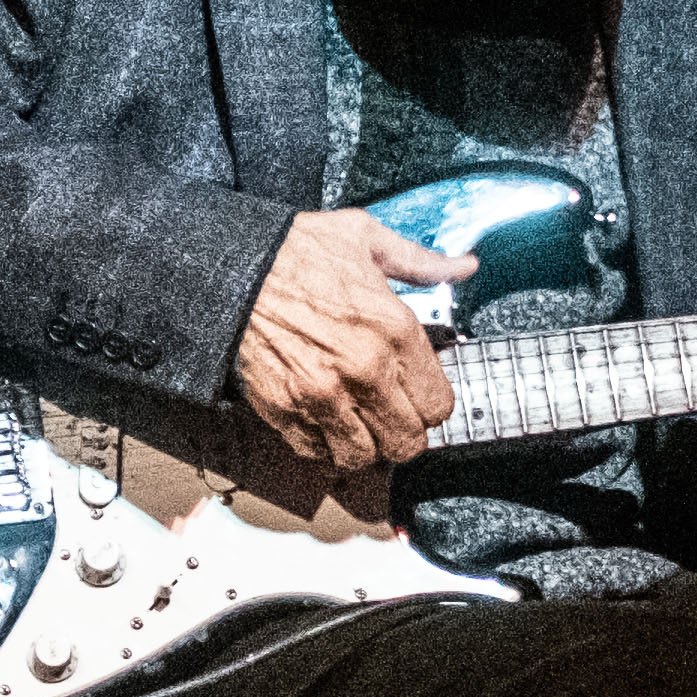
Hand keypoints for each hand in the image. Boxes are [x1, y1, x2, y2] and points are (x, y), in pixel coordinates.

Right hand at [232, 207, 470, 479]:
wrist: (232, 263)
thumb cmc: (296, 249)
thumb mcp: (368, 239)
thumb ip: (422, 262)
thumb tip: (464, 266)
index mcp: (395, 331)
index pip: (438, 406)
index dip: (431, 404)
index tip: (418, 395)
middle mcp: (364, 370)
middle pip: (408, 442)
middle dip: (404, 432)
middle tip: (392, 415)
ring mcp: (322, 394)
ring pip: (363, 457)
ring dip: (364, 444)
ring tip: (358, 423)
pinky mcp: (283, 407)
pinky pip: (315, 451)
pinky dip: (321, 443)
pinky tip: (323, 418)